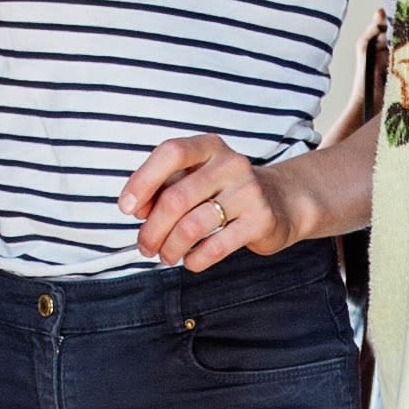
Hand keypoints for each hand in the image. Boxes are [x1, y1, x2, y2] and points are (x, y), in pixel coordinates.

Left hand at [123, 134, 299, 270]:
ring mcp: (248, 191)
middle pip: (177, 197)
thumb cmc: (225, 191)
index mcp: (209, 147)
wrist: (281, 202)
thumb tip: (136, 209)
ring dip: (171, 247)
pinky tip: (190, 261)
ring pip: (193, 225)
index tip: (126, 207)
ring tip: (166, 255)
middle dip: (153, 228)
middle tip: (145, 246)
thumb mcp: (196, 179)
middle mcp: (231, 164)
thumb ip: (165, 188)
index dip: (143, 180)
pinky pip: (216, 246)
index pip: (171, 153)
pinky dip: (195, 259)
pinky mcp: (261, 220)